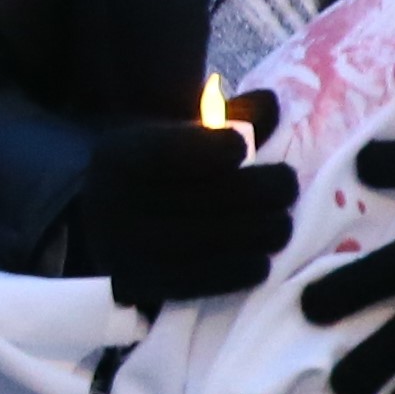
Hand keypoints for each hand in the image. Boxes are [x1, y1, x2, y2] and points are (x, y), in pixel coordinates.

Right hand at [70, 108, 291, 309]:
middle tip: (286, 186)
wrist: (108, 221)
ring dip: (262, 230)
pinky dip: (241, 269)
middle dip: (262, 189)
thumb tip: (269, 106)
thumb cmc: (159, 171)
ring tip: (281, 223)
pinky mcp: (142, 287)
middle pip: (206, 196)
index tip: (243, 146)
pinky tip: (261, 259)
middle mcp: (112, 204)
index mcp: (116, 156)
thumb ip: (226, 114)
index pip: (170, 151)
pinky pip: (203, 281)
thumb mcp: (175, 133)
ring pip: (213, 239)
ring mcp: (124, 251)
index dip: (216, 147)